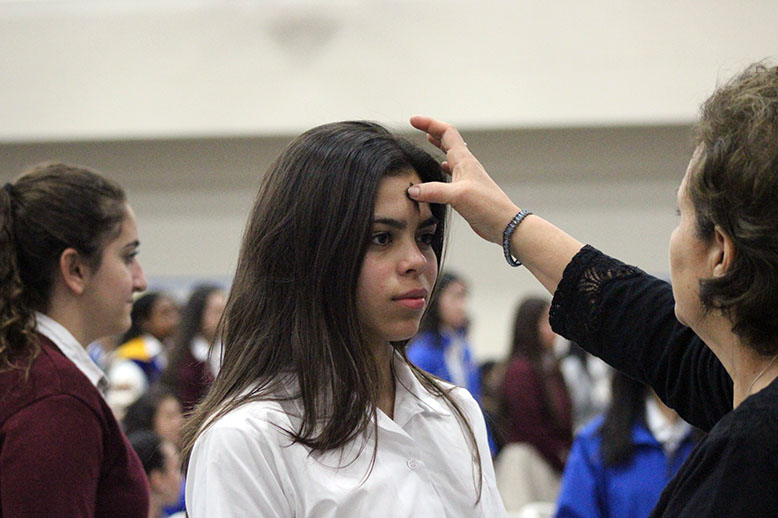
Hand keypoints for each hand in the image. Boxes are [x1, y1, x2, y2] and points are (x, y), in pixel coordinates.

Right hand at [408, 116, 519, 244]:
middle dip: (432, 130)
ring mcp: (466, 178)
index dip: (429, 123)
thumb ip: (433, 191)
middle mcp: (466, 166)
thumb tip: (412, 189)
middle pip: (448, 140)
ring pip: (450, 154)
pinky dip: (442, 166)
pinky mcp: (466, 191)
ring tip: (427, 140)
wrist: (504, 224)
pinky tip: (439, 170)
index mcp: (464, 161)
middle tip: (417, 126)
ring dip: (438, 145)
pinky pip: (452, 172)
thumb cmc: (487, 207)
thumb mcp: (457, 196)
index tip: (413, 120)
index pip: (446, 133)